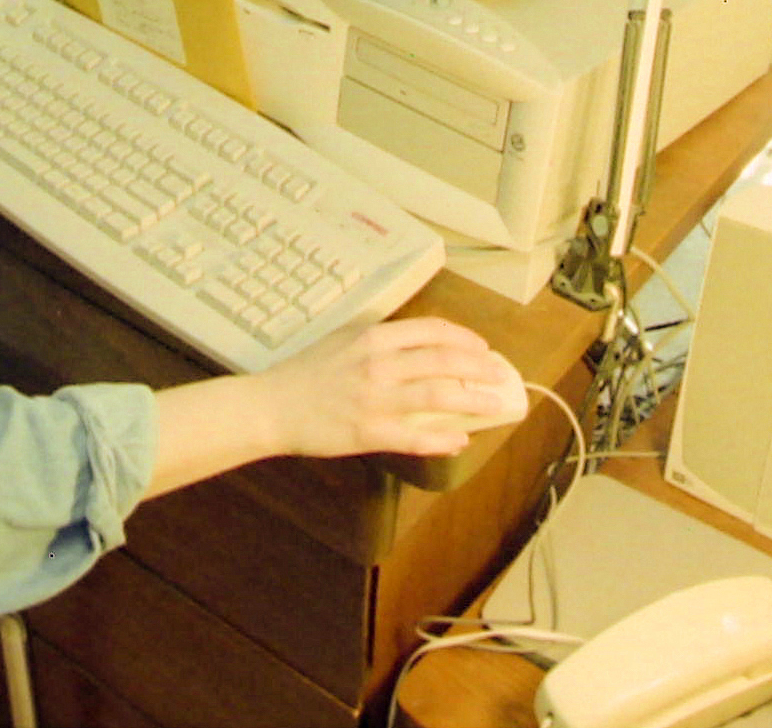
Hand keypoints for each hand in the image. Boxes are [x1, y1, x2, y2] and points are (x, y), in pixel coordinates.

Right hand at [257, 316, 524, 460]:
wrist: (271, 405)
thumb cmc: (305, 372)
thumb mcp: (344, 338)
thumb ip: (379, 338)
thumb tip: (418, 343)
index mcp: (374, 336)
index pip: (433, 331)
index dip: (464, 339)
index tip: (482, 348)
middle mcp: (379, 363)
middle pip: (444, 361)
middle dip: (480, 368)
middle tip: (499, 375)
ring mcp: (376, 399)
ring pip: (438, 396)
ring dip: (474, 400)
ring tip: (495, 405)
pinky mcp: (369, 432)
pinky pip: (416, 437)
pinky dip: (443, 440)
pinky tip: (460, 440)